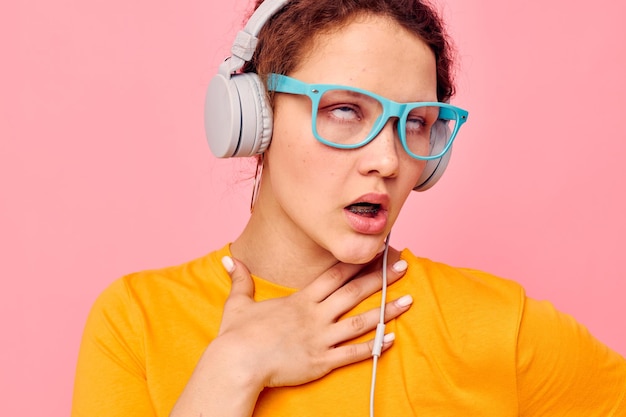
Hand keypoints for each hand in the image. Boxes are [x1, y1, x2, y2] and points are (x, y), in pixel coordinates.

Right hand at [217, 253, 411, 387]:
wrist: (237, 363)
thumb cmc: (237, 335)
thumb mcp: (238, 303)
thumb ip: (241, 280)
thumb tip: (229, 261)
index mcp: (300, 300)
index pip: (334, 274)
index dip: (356, 261)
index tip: (374, 251)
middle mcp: (315, 315)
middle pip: (354, 291)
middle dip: (381, 277)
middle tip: (404, 265)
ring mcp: (321, 338)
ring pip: (361, 321)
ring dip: (386, 310)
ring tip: (409, 301)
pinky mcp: (321, 361)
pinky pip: (353, 353)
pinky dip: (374, 346)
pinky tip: (391, 338)